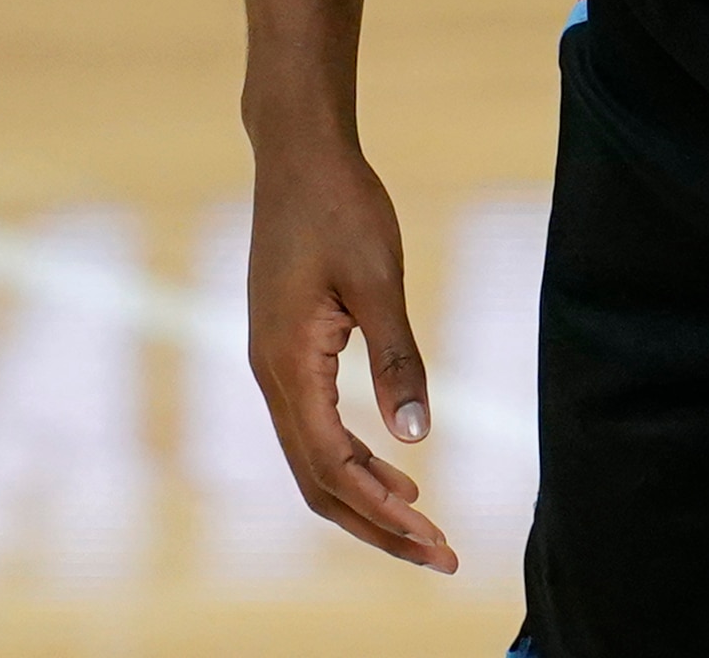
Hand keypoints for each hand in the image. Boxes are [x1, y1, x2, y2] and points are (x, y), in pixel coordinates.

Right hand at [245, 141, 459, 571]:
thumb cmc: (342, 205)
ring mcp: (273, 363)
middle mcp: (269, 374)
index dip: (383, 509)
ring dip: (365, 498)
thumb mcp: (379, 278)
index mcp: (287, 364)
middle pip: (318, 480)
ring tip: (424, 527)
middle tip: (439, 557)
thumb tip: (417, 436)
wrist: (298, 152)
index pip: (333, 465)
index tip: (434, 539)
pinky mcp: (286, 349)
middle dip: (377, 525)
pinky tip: (395, 466)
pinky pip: (314, 428)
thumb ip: (398, 358)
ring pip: (313, 460)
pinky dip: (353, 460)